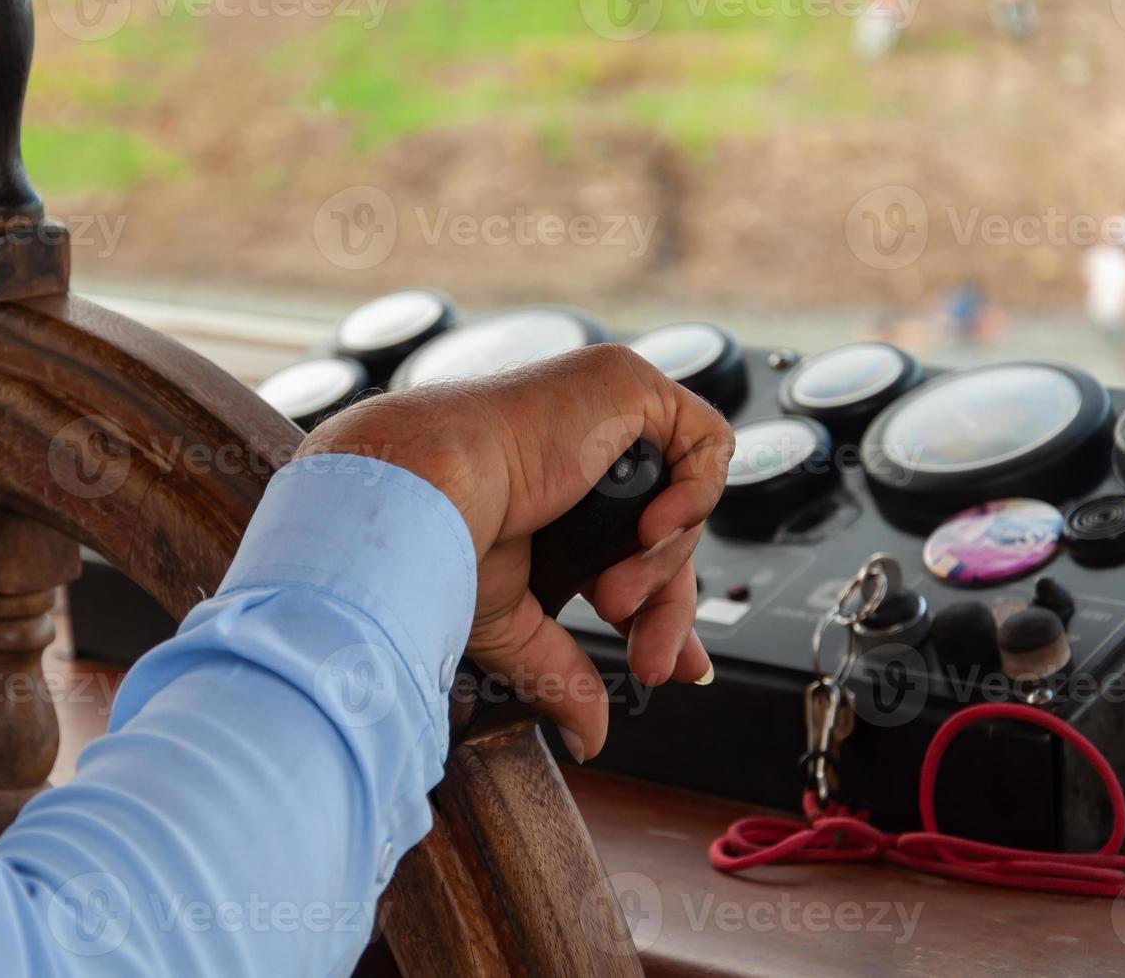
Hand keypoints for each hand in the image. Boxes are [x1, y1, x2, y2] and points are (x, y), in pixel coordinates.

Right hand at [299, 344, 734, 760]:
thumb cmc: (435, 537)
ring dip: (662, 568)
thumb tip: (589, 739)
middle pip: (666, 535)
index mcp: (554, 498)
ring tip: (612, 598)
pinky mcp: (627, 384)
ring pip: (683, 501)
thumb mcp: (513, 621)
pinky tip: (647, 533)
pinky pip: (703, 443)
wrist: (420, 491)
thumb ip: (559, 670)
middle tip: (651, 663)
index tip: (673, 663)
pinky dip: (693, 498)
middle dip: (668, 608)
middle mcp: (582, 453)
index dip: (664, 607)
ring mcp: (606, 414)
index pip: (634, 548)